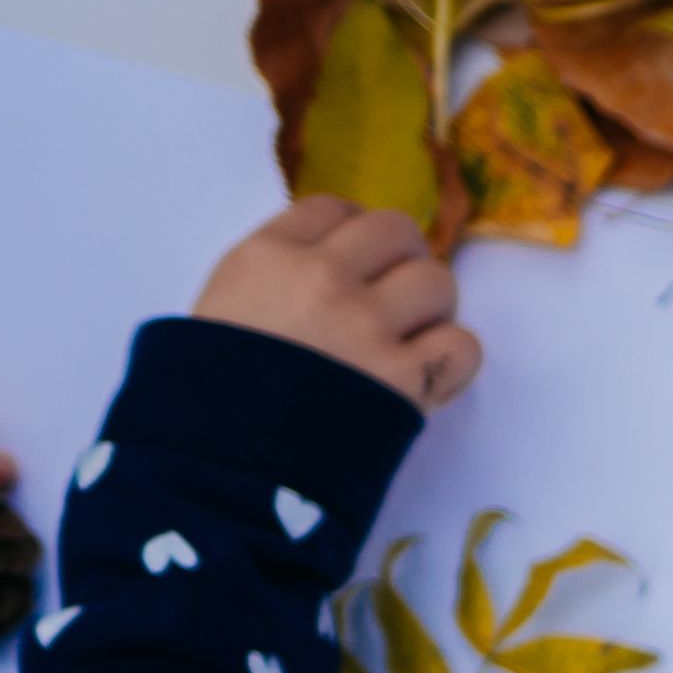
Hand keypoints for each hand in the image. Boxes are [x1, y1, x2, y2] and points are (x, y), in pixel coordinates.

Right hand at [191, 193, 478, 412]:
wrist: (219, 465)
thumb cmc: (209, 393)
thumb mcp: (222, 309)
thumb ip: (276, 277)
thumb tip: (335, 263)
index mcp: (267, 255)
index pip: (334, 208)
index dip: (355, 231)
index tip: (359, 261)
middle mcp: (321, 279)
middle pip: (397, 230)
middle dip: (403, 260)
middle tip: (395, 296)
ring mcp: (366, 326)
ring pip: (438, 281)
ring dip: (432, 309)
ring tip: (409, 338)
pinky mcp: (404, 379)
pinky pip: (462, 345)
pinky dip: (452, 360)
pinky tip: (425, 376)